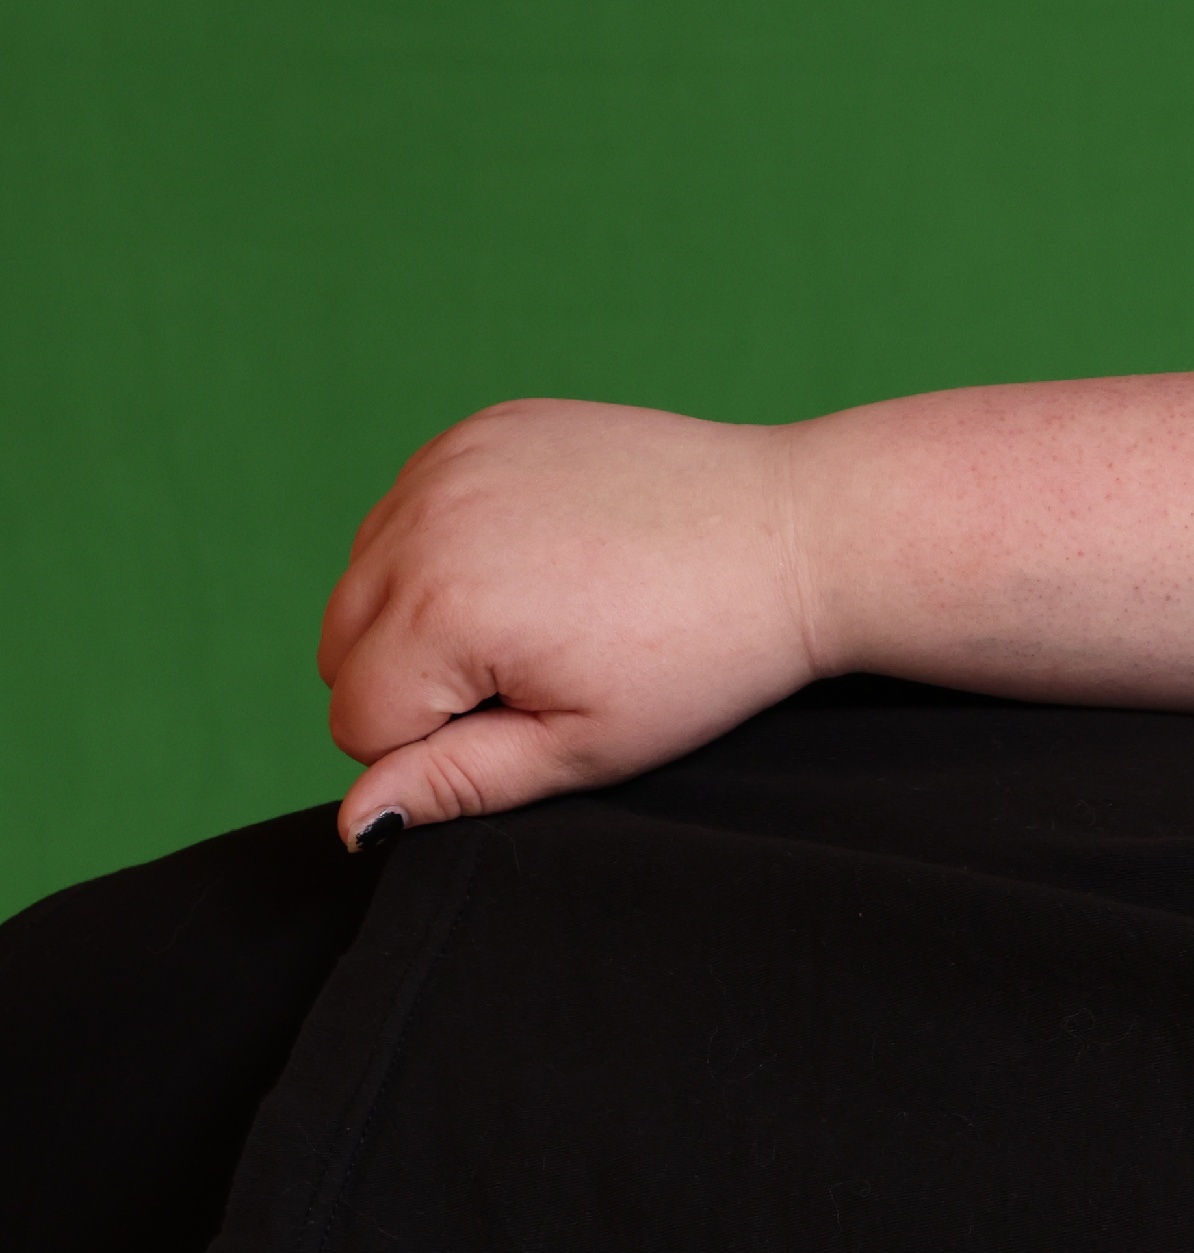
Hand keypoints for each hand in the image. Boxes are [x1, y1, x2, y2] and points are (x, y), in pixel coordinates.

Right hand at [316, 399, 824, 844]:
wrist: (795, 538)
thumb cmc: (703, 658)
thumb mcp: (586, 746)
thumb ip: (459, 784)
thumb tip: (354, 821)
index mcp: (442, 611)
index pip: (356, 721)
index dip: (435, 748)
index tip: (531, 719)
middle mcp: (422, 524)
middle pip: (339, 647)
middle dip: (416, 682)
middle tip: (539, 676)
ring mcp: (446, 464)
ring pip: (364, 577)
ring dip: (424, 614)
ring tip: (545, 620)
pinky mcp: (477, 431)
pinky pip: (409, 511)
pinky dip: (448, 547)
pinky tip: (544, 563)